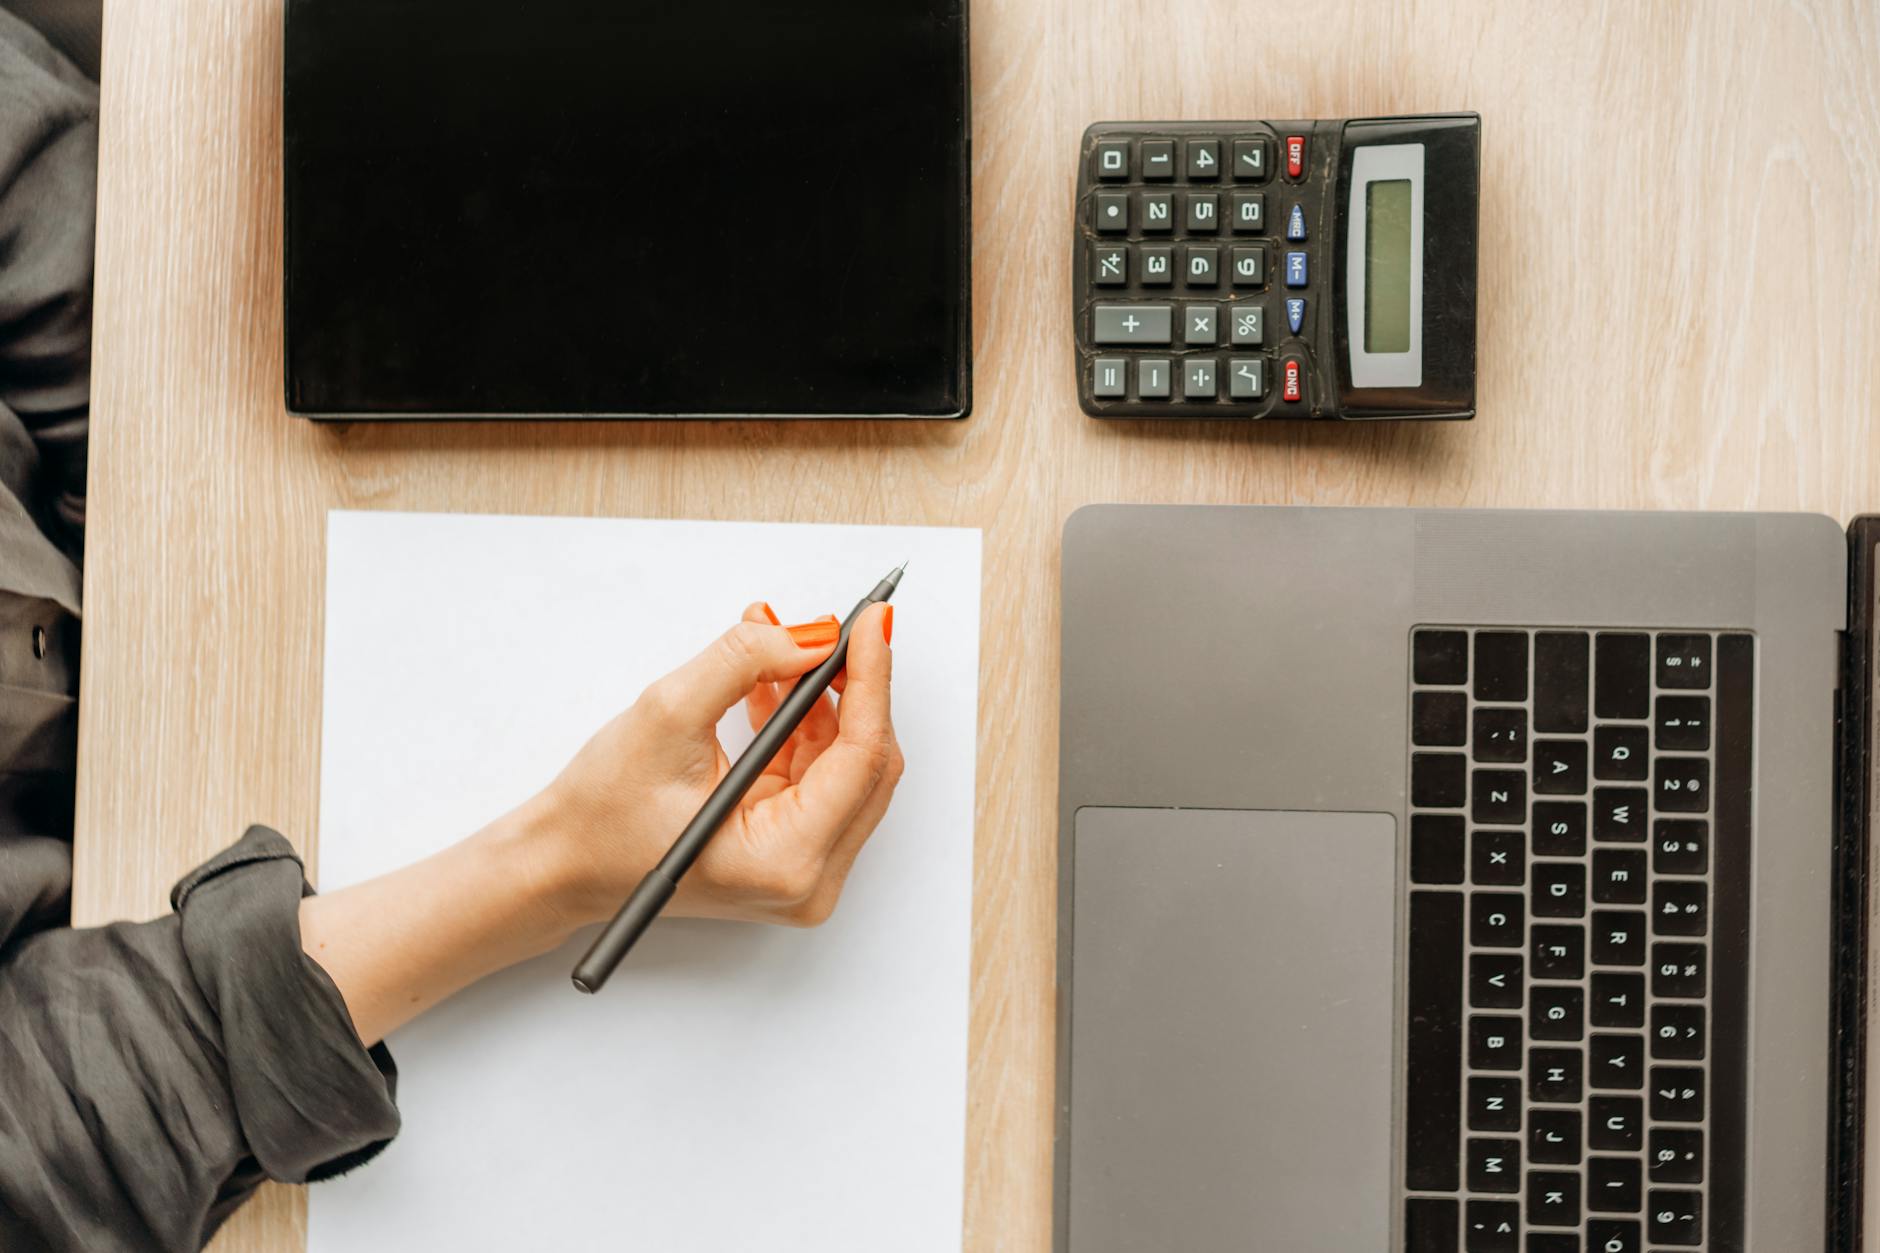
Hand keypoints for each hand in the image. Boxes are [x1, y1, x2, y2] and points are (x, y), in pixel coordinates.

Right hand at [534, 601, 902, 928]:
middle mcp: (807, 879)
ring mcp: (802, 868)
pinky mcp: (790, 849)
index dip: (871, 680)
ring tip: (785, 647)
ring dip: (825, 701)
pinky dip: (805, 725)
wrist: (564, 862)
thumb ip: (742, 664)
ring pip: (847, 765)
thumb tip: (810, 635)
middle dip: (853, 687)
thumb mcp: (667, 717)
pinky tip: (777, 685)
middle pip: (868, 764)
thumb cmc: (602, 814)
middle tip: (836, 628)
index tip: (870, 622)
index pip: (862, 758)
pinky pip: (820, 775)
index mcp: (784, 861)